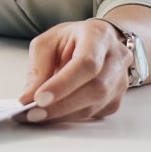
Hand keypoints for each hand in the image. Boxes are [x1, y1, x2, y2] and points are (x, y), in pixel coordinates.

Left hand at [17, 18, 132, 122]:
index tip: (39, 98)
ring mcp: (121, 80)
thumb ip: (38, 68)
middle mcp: (117, 58)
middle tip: (33, 113)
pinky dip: (70, 116)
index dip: (63, 84)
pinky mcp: (116, 99)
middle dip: (61, 104)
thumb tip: (29, 97)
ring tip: (37, 115)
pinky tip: (53, 113)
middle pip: (96, 88)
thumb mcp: (47, 43)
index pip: (86, 63)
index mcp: (99, 35)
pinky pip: (94, 113)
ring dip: (63, 114)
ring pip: (95, 104)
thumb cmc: (71, 40)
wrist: (96, 42)